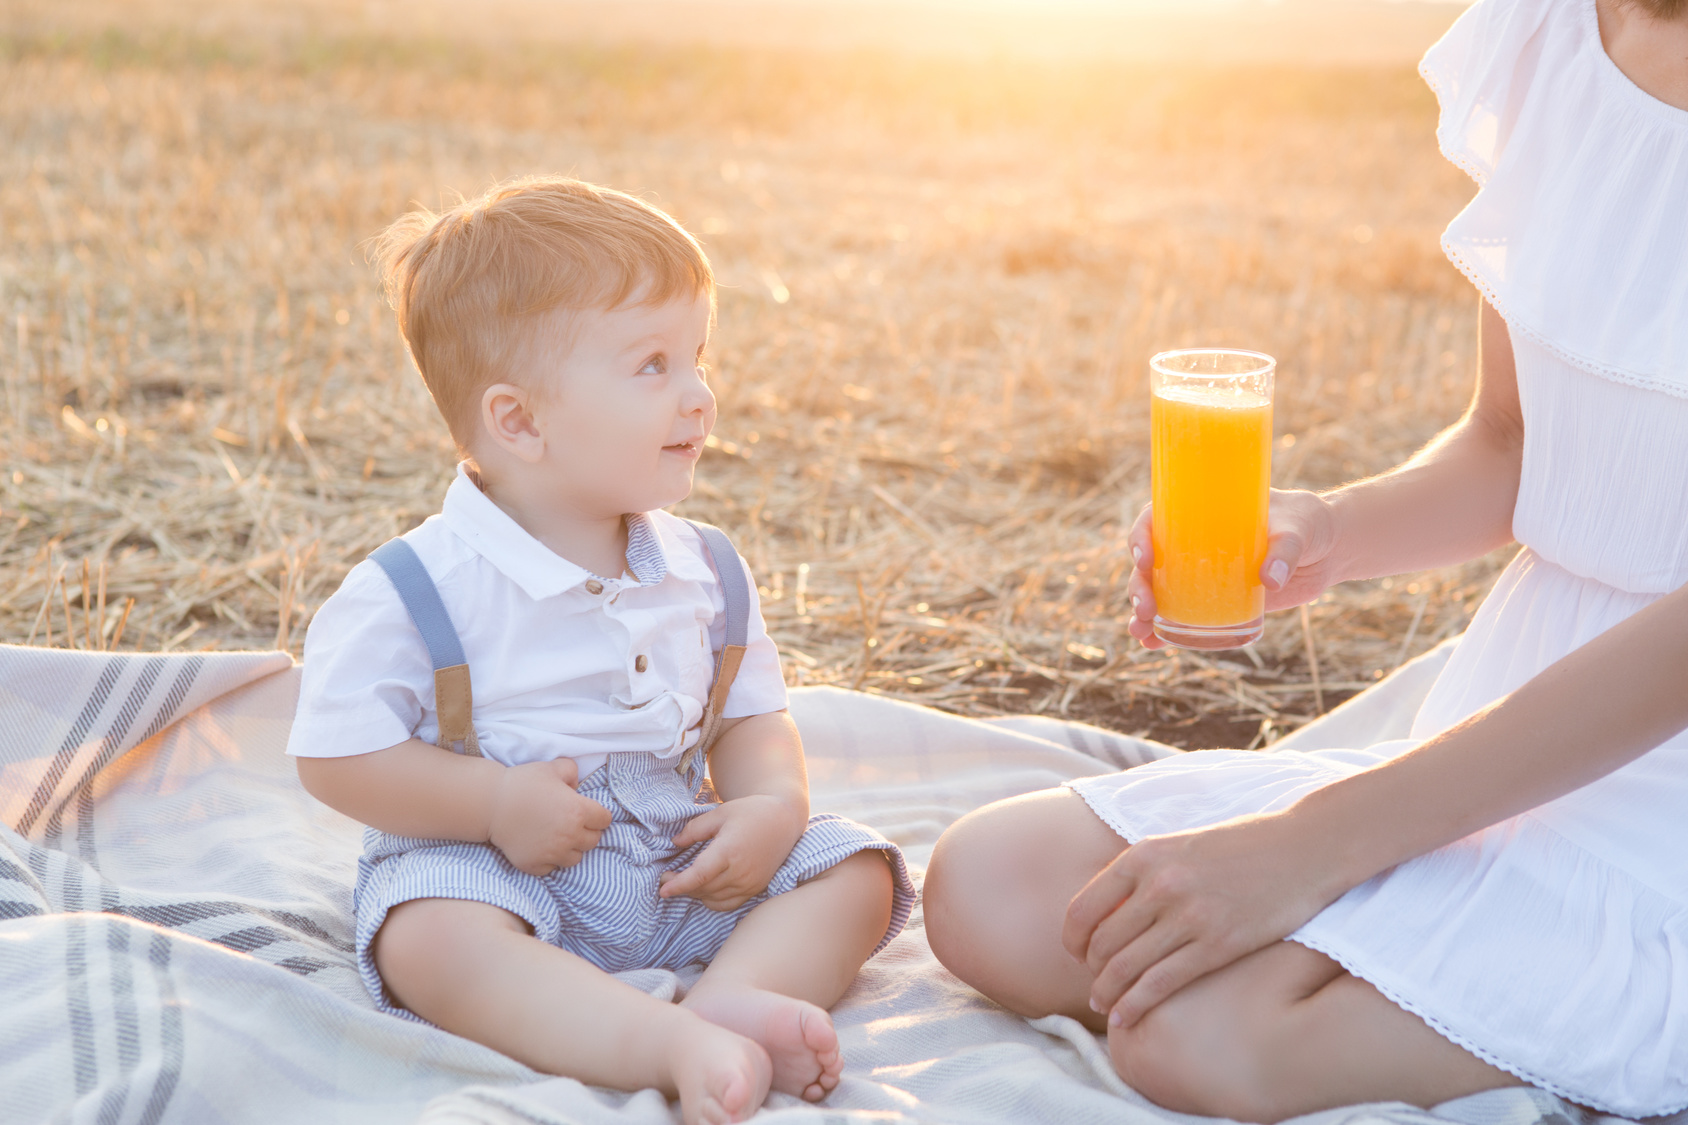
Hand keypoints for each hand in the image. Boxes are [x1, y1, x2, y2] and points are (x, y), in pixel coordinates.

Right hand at [487, 758, 612, 877]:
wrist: (491, 803)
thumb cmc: (523, 783)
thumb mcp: (553, 768)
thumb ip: (573, 772)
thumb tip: (577, 786)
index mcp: (579, 812)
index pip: (605, 820)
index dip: (598, 814)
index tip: (588, 811)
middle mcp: (570, 836)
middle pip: (593, 841)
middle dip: (586, 831)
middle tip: (571, 823)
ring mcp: (552, 853)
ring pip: (575, 858)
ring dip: (571, 848)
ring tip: (558, 837)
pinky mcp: (535, 865)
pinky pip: (552, 868)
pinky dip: (550, 860)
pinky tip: (541, 846)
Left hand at [658, 794, 807, 911]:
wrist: (783, 820)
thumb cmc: (750, 812)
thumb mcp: (720, 813)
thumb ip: (695, 829)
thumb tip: (675, 843)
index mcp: (730, 850)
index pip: (699, 875)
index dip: (679, 885)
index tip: (662, 888)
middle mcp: (741, 871)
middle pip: (703, 889)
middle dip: (681, 887)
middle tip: (666, 876)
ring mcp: (750, 883)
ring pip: (713, 899)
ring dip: (695, 893)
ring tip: (684, 881)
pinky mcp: (755, 889)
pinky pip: (728, 904)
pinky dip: (712, 900)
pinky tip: (704, 888)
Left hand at [1061, 812, 1346, 1027]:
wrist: (1304, 846)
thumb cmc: (1242, 844)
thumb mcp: (1180, 845)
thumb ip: (1144, 873)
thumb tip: (1108, 913)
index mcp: (1144, 856)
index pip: (1083, 909)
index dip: (1072, 940)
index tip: (1076, 954)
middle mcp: (1159, 885)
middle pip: (1102, 944)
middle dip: (1092, 971)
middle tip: (1095, 985)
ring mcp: (1188, 916)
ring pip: (1126, 968)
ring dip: (1108, 993)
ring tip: (1105, 1007)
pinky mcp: (1218, 944)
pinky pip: (1162, 983)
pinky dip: (1136, 1005)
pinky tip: (1126, 1018)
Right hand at [1125, 488, 1340, 648]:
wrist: (1327, 551)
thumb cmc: (1307, 524)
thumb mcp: (1296, 530)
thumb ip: (1284, 552)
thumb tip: (1269, 580)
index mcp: (1201, 514)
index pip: (1156, 520)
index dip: (1140, 537)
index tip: (1144, 557)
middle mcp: (1192, 544)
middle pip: (1150, 563)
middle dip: (1139, 586)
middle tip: (1144, 607)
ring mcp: (1202, 575)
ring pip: (1159, 592)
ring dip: (1143, 613)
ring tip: (1141, 633)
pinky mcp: (1218, 601)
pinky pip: (1184, 616)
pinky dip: (1166, 631)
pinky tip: (1155, 644)